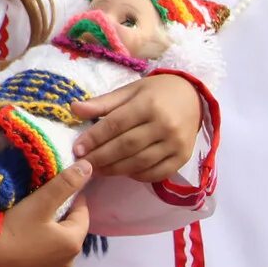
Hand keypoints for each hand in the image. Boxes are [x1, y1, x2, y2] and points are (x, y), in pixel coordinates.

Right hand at [0, 158, 90, 266]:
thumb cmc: (14, 229)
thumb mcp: (39, 203)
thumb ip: (64, 184)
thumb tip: (89, 166)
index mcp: (73, 242)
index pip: (83, 214)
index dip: (74, 198)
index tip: (58, 188)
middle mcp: (69, 262)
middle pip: (71, 232)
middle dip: (62, 217)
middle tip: (41, 203)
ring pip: (58, 248)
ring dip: (51, 235)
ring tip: (32, 222)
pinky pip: (45, 261)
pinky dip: (40, 250)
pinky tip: (25, 243)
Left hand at [73, 73, 202, 180]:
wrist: (193, 97)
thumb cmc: (156, 92)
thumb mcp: (129, 90)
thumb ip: (103, 102)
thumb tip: (74, 109)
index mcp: (148, 104)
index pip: (115, 124)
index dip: (94, 138)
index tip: (77, 148)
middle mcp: (164, 125)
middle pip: (126, 146)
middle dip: (101, 157)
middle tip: (83, 164)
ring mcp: (176, 143)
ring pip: (140, 162)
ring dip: (116, 169)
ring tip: (97, 170)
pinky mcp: (183, 157)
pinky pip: (157, 172)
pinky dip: (138, 175)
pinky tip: (123, 172)